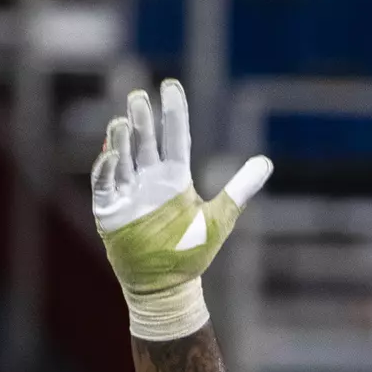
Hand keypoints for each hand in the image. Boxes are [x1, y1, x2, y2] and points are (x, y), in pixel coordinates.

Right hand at [90, 79, 272, 340]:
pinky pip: (105, 185)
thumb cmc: (192, 252)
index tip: (170, 86)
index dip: (173, 112)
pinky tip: (111, 155)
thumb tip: (266, 162)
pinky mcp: (110, 211)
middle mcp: (150, 180)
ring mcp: (129, 193)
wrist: (168, 285)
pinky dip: (107, 169)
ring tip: (122, 122)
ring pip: (122, 158)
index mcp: (175, 178)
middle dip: (141, 119)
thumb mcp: (220, 218)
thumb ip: (240, 189)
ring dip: (121, 140)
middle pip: (144, 141)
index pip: (174, 137)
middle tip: (138, 96)